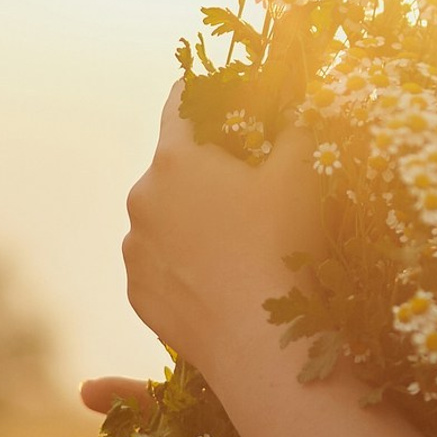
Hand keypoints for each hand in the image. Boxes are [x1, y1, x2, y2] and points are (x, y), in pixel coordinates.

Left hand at [121, 82, 327, 366]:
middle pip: (175, 164)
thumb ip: (297, 129)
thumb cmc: (282, 244)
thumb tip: (296, 113)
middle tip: (250, 182)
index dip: (209, 92)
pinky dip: (185, 261)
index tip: (230, 96)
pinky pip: (160, 262)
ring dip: (194, 217)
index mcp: (175, 158)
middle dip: (209, 166)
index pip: (182, 101)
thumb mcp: (302, 172)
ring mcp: (135, 249)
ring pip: (165, 216)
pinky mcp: (138, 294)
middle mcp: (142, 198)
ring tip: (239, 240)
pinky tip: (223, 276)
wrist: (260, 343)